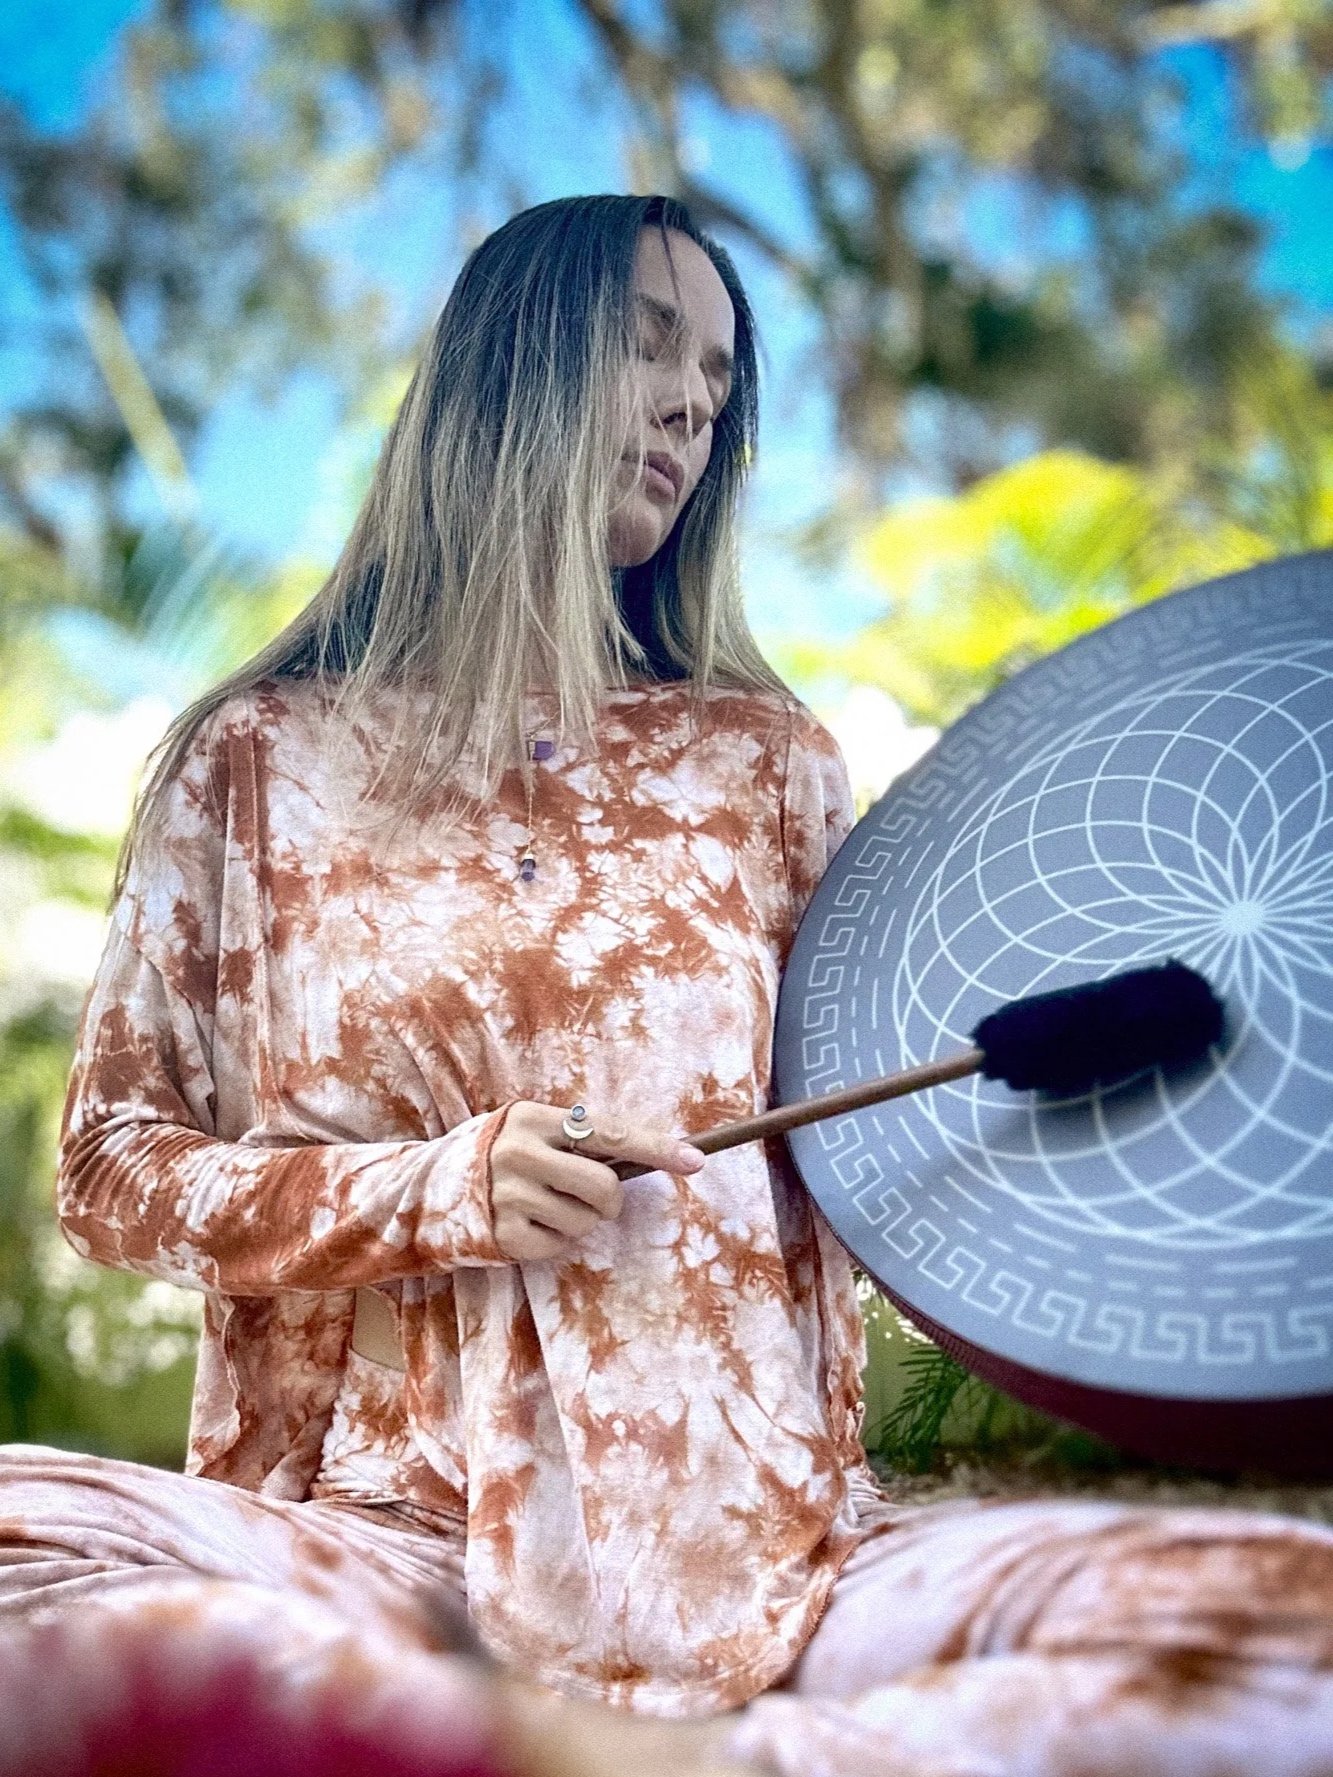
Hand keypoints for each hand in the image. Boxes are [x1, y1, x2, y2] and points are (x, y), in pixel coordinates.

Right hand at [488, 1101, 704, 1262]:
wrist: (429, 1187)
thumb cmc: (499, 1153)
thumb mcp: (531, 1129)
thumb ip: (576, 1138)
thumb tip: (650, 1155)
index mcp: (534, 1118)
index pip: (609, 1133)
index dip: (656, 1148)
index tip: (695, 1160)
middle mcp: (520, 1153)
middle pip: (605, 1187)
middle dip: (610, 1200)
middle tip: (593, 1198)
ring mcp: (508, 1196)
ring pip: (585, 1222)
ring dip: (578, 1221)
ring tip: (545, 1206)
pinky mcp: (503, 1234)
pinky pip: (559, 1246)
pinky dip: (554, 1241)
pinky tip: (528, 1224)